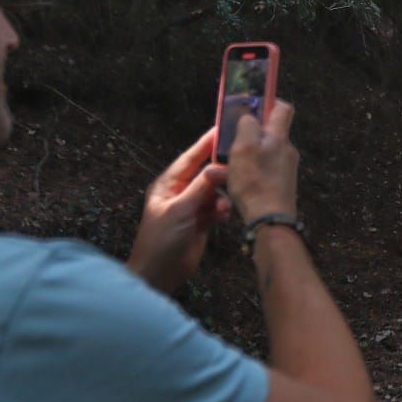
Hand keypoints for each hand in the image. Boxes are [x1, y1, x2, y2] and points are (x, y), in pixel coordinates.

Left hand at [127, 128, 231, 293]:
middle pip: (206, 172)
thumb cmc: (161, 240)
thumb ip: (200, 187)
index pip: (191, 157)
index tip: (225, 127)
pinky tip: (225, 218)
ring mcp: (192, 206)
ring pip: (215, 191)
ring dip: (223, 197)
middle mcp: (181, 191)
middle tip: (243, 165)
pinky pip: (217, 208)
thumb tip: (219, 166)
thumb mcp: (179, 210)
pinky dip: (223, 211)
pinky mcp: (201, 221)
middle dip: (221, 171)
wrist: (158, 274)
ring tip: (225, 209)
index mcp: (169, 183)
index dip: (206, 143)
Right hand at [226, 98, 299, 223]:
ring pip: (260, 156)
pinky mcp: (279, 187)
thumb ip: (247, 125)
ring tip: (221, 172)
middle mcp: (286, 151)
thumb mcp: (244, 147)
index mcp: (279, 137)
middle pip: (267, 134)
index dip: (267, 102)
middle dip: (246, 137)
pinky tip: (229, 186)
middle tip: (228, 145)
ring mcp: (285, 170)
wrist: (270, 221)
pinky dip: (245, 176)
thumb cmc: (255, 181)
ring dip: (241, 160)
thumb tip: (250, 116)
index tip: (250, 106)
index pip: (283, 108)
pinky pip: (260, 174)